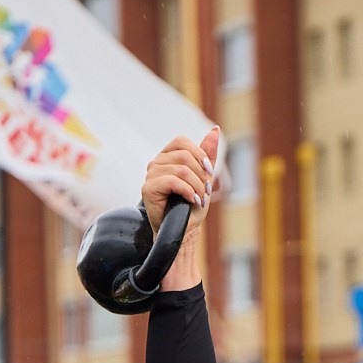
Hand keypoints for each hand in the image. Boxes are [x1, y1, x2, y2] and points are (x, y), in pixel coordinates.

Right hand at [143, 128, 221, 290]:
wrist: (182, 233)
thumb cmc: (191, 207)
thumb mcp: (204, 178)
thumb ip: (207, 155)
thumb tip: (215, 130)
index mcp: (167, 157)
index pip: (182, 142)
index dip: (199, 154)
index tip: (208, 172)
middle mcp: (156, 163)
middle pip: (184, 155)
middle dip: (201, 173)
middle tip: (205, 190)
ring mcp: (150, 176)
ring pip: (181, 169)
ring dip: (197, 186)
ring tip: (198, 198)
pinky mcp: (147, 189)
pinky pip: (173, 181)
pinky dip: (188, 191)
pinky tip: (192, 200)